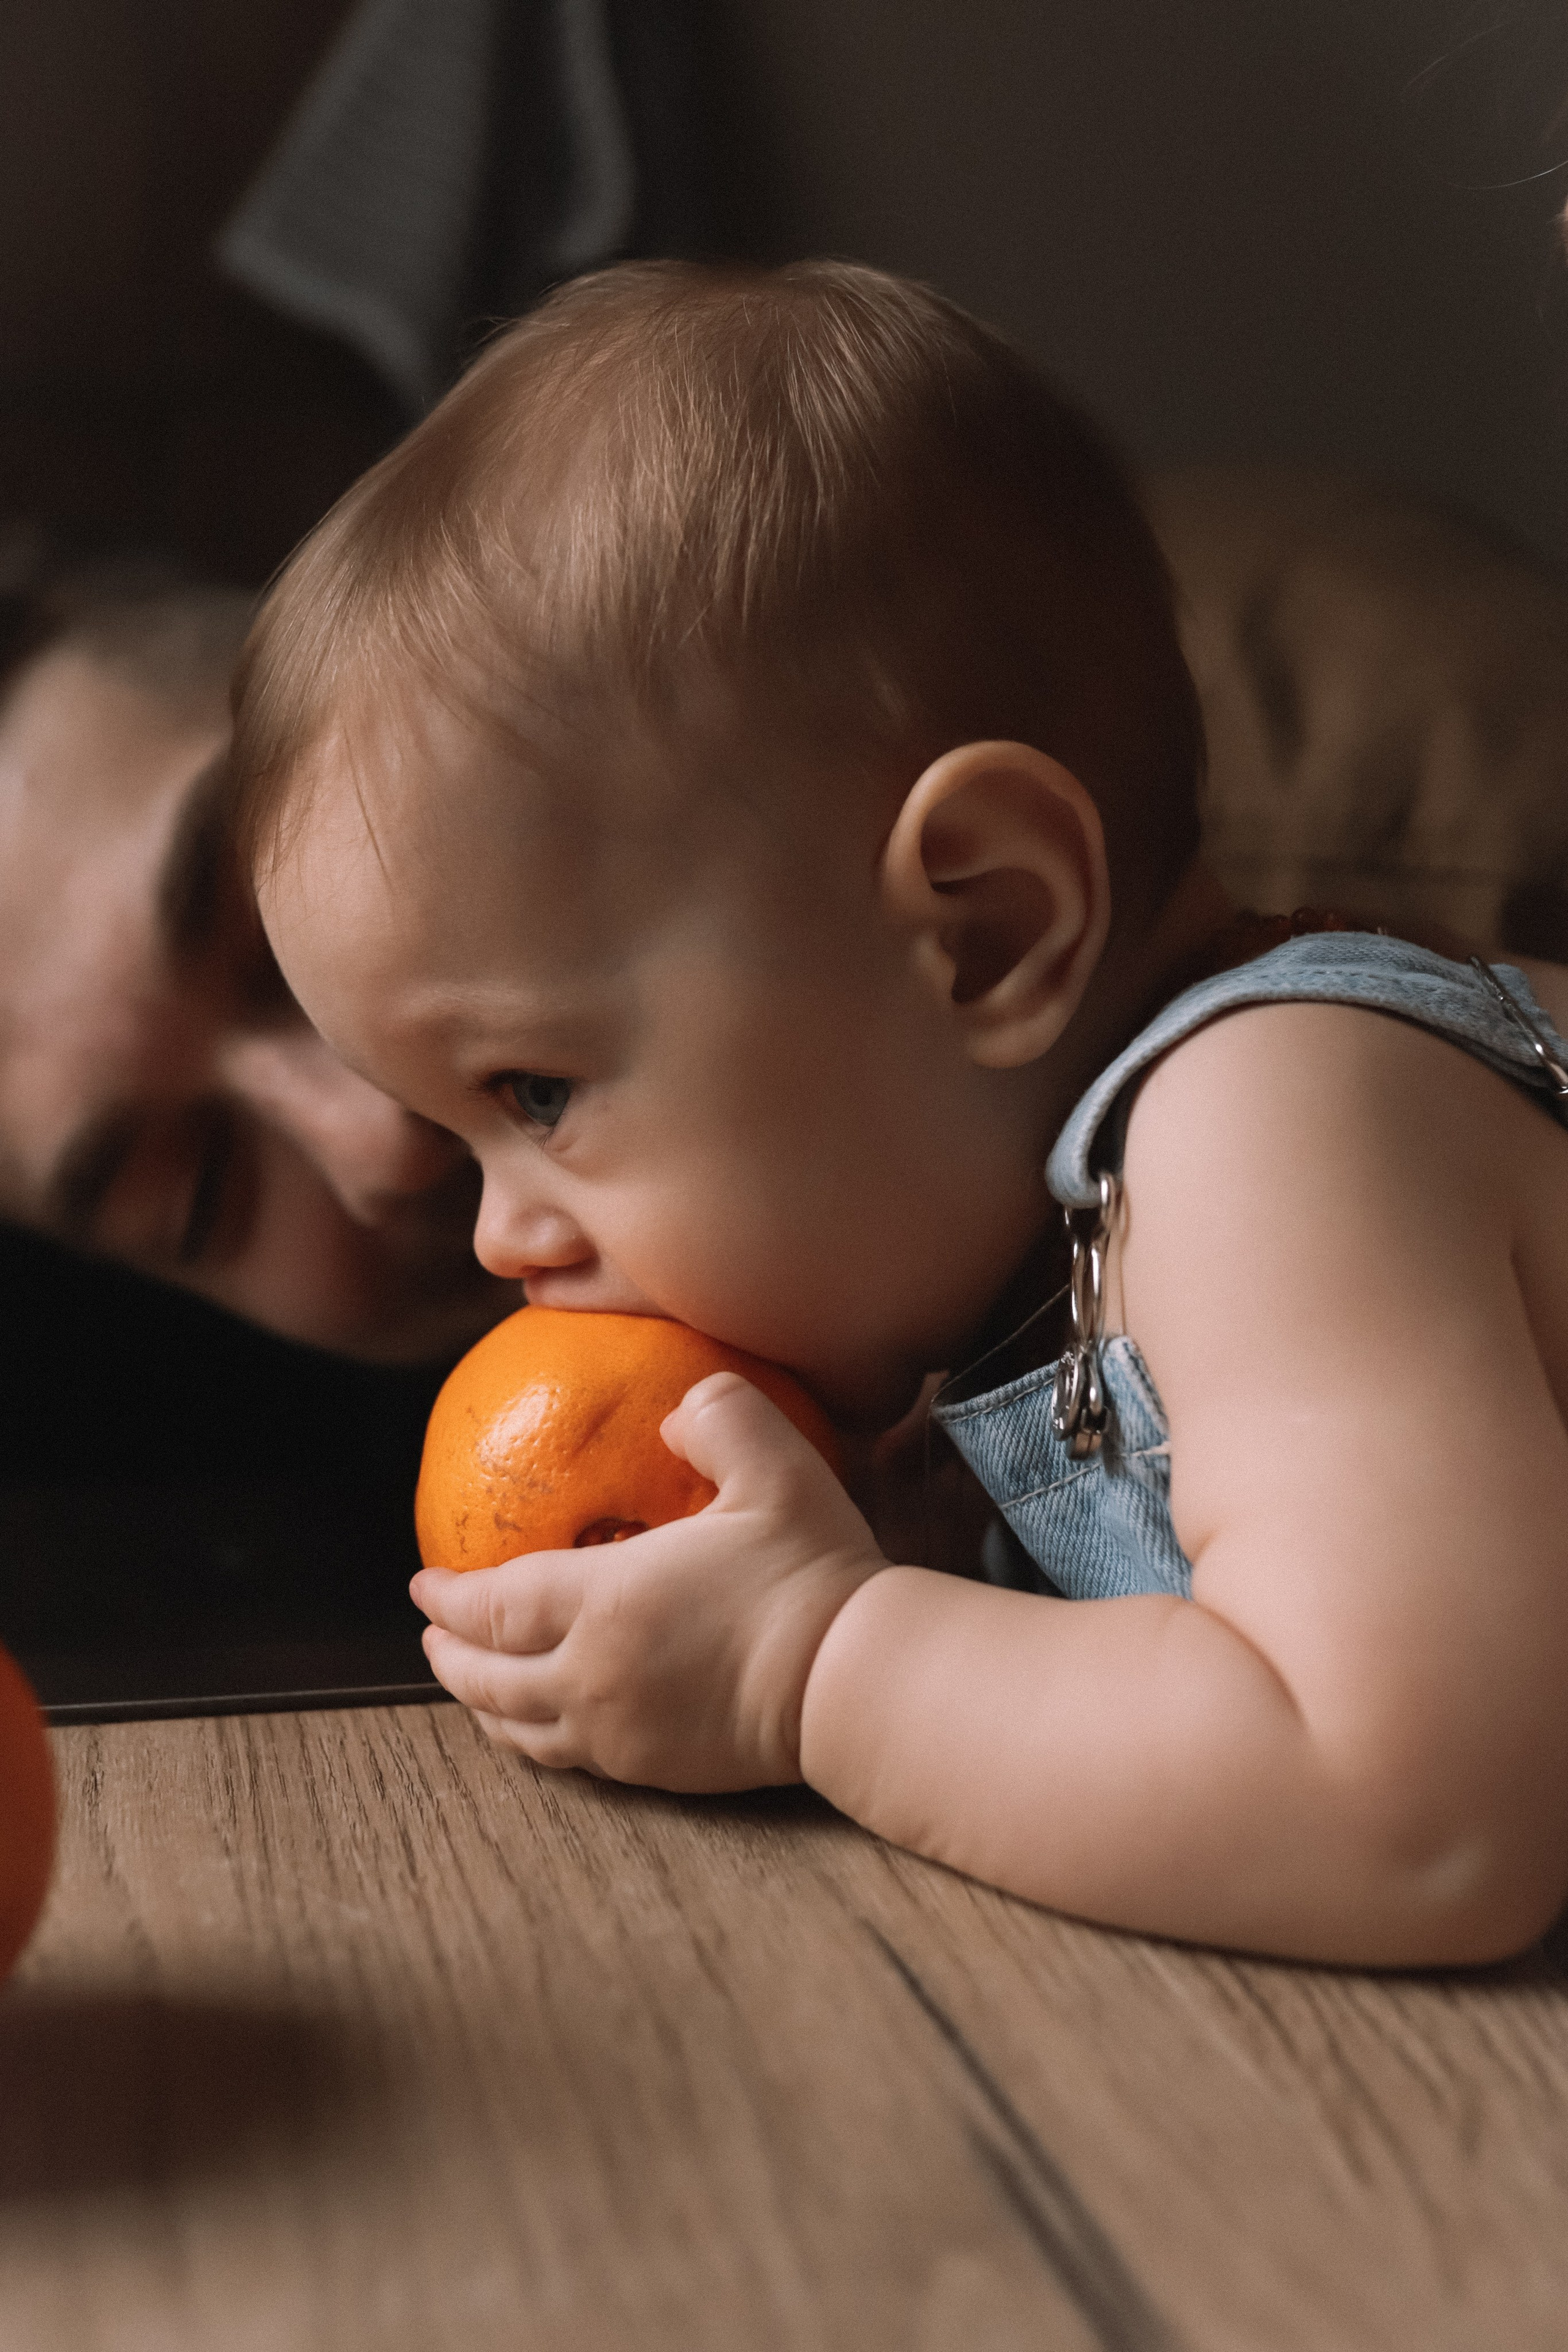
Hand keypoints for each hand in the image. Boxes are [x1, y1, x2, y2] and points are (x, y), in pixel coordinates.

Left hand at [410, 1371, 888, 1790]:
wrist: (851, 1680)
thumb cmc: (808, 1570)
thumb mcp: (772, 1466)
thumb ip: (719, 1418)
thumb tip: (679, 1411)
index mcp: (604, 1601)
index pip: (495, 1603)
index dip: (450, 1595)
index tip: (425, 1582)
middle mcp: (592, 1675)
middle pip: (488, 1675)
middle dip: (449, 1652)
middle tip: (433, 1631)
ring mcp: (617, 1732)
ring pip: (518, 1726)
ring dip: (481, 1703)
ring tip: (470, 1684)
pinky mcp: (650, 1771)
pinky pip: (565, 1759)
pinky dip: (530, 1739)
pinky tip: (538, 1727)